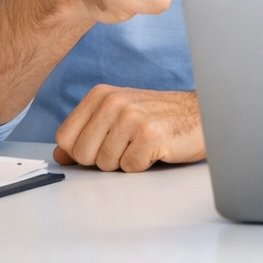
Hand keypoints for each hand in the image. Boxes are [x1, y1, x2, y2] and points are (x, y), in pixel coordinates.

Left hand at [52, 85, 204, 171]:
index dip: (80, 151)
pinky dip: (143, 165)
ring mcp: (131, 117)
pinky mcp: (149, 135)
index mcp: (101, 95)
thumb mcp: (118, 117)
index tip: (102, 146)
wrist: (202, 114)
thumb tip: (60, 155)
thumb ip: (87, 133)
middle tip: (128, 146)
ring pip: (105, 164)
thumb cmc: (161, 118)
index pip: (64, 137)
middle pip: (82, 153)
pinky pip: (130, 167)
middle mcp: (114, 101)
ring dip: (125, 162)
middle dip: (103, 160)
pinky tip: (156, 149)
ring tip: (143, 145)